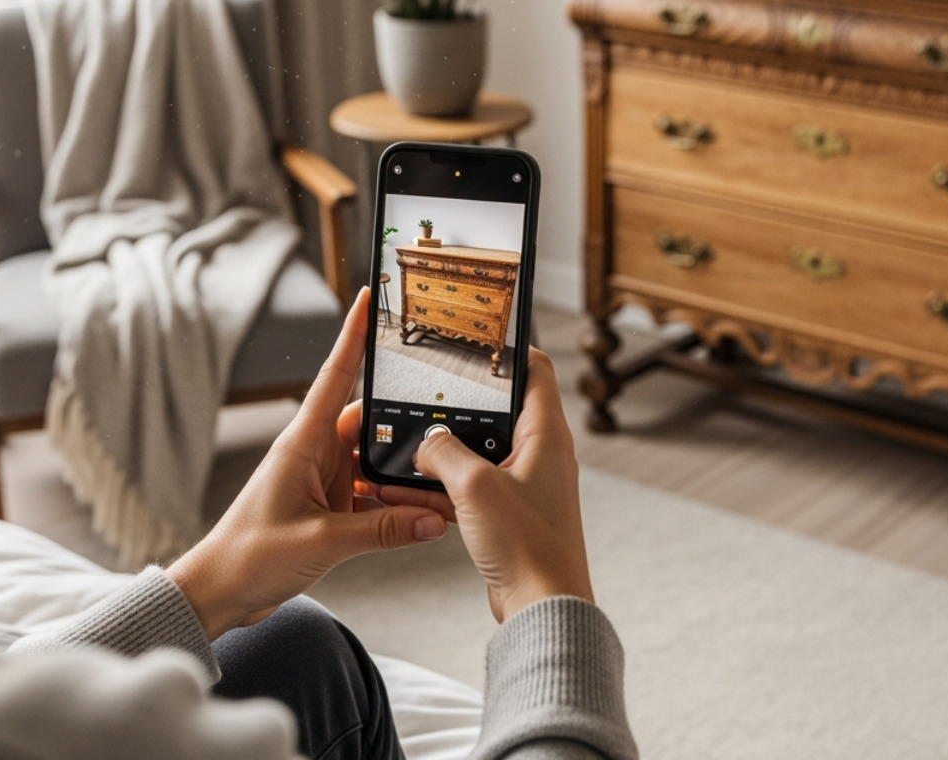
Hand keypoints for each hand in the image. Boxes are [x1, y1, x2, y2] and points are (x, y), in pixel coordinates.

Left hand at [167, 287, 446, 638]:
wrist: (220, 594)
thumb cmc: (249, 557)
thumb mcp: (322, 541)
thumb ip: (382, 530)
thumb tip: (433, 519)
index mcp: (303, 443)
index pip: (335, 376)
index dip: (353, 335)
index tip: (369, 298)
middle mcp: (315, 453)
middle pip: (372, 422)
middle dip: (408, 423)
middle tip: (446, 422)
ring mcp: (324, 479)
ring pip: (377, 461)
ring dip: (404, 472)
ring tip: (441, 479)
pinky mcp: (330, 507)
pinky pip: (374, 494)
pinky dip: (396, 503)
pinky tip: (421, 514)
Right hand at [373, 349, 593, 622]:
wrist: (541, 608)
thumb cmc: (527, 546)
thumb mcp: (474, 487)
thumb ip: (444, 453)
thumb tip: (425, 442)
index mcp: (546, 433)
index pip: (536, 369)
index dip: (509, 349)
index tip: (476, 338)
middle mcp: (540, 453)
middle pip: (497, 411)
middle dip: (457, 405)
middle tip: (424, 393)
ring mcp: (524, 484)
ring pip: (477, 452)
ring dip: (440, 451)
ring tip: (401, 444)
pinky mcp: (508, 513)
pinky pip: (469, 488)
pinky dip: (440, 486)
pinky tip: (402, 487)